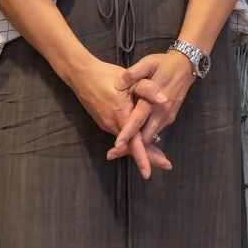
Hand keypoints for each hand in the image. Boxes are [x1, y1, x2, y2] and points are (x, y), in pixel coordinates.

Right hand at [67, 55, 170, 179]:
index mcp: (121, 116)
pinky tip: (142, 139)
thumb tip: (165, 100)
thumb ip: (148, 89)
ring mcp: (107, 124)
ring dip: (141, 149)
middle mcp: (112, 125)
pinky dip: (132, 141)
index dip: (143, 158)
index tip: (149, 173)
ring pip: (126, 143)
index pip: (134, 144)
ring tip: (158, 154)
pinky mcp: (104, 121)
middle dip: (148, 157)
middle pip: (131, 148)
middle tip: (166, 164)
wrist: (81, 74)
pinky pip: (120, 135)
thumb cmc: (105, 75)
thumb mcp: (129, 79)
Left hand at [106, 51, 194, 161]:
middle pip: (145, 137)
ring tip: (120, 149)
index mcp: (154, 101)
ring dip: (138, 145)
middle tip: (113, 153)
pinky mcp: (169, 118)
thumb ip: (133, 73)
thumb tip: (119, 83)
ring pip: (151, 137)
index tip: (117, 145)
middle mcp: (162, 113)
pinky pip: (155, 131)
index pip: (138, 120)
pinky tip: (135, 140)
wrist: (186, 66)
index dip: (127, 134)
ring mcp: (167, 117)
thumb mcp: (148, 63)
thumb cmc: (164, 64)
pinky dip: (145, 138)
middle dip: (130, 148)